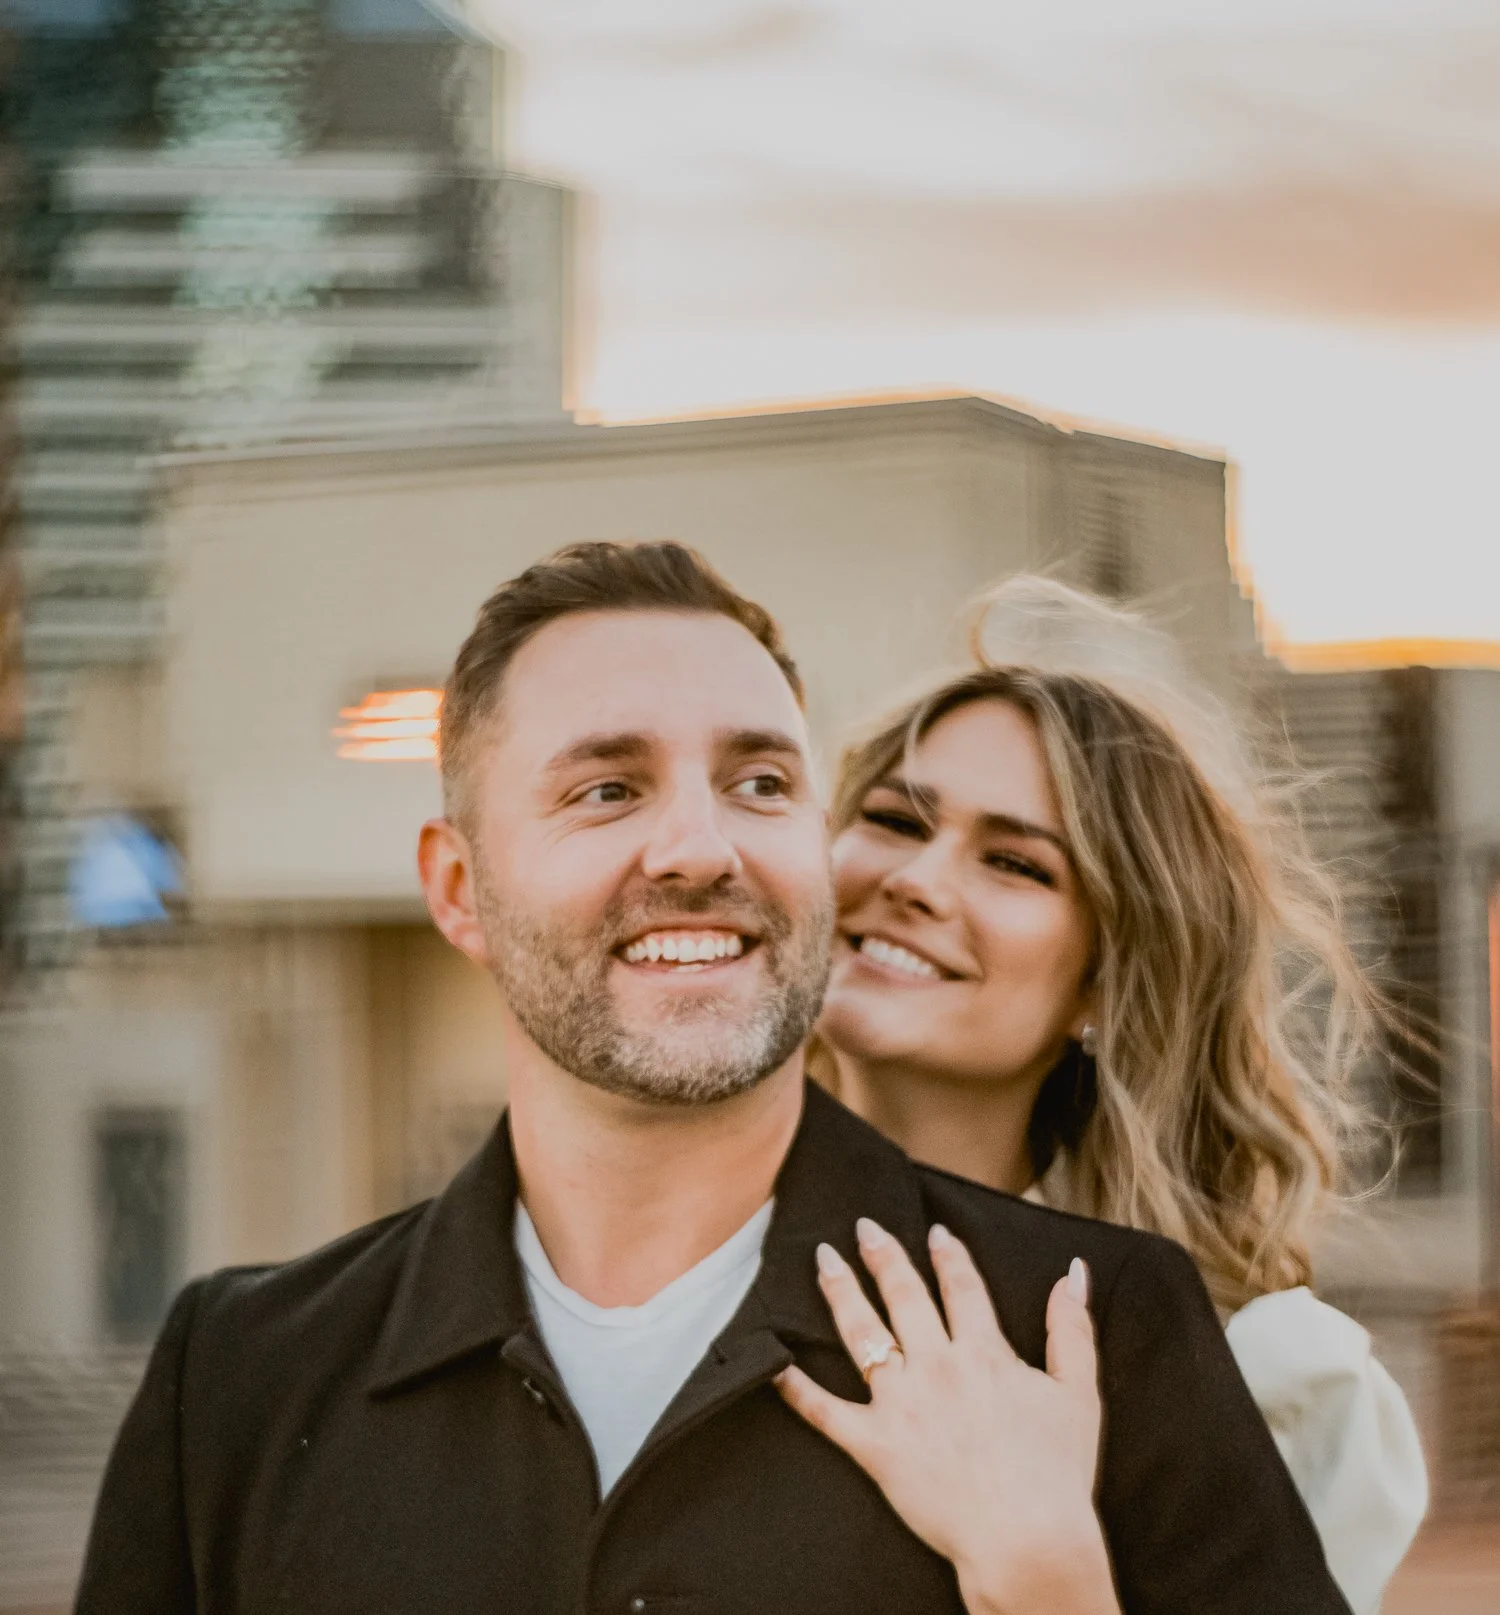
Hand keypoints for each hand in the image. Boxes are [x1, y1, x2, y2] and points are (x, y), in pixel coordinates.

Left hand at [774, 1219, 1117, 1614]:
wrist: (1026, 1540)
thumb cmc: (1056, 1473)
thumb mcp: (1079, 1393)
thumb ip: (1072, 1328)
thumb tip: (1074, 1272)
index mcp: (984, 1353)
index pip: (961, 1287)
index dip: (948, 1255)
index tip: (935, 1231)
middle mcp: (937, 1366)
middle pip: (904, 1296)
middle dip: (883, 1255)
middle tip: (863, 1227)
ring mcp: (901, 1404)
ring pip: (862, 1334)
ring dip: (840, 1292)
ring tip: (822, 1260)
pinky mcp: (875, 1445)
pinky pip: (826, 1411)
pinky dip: (797, 1388)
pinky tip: (775, 1363)